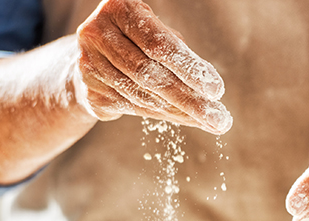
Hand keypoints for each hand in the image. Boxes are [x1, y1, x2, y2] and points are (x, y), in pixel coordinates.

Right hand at [72, 0, 231, 133]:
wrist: (91, 58)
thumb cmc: (136, 41)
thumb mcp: (155, 33)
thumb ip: (178, 54)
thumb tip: (210, 90)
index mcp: (118, 10)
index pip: (159, 44)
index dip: (189, 68)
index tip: (217, 90)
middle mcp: (97, 34)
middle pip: (150, 75)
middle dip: (190, 100)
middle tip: (220, 119)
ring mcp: (89, 65)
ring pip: (143, 96)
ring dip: (182, 112)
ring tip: (210, 122)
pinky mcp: (90, 92)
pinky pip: (134, 109)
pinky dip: (165, 116)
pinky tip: (187, 120)